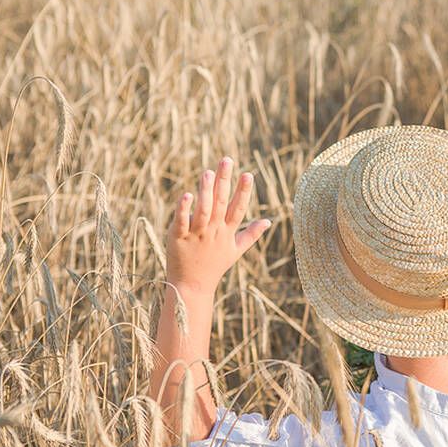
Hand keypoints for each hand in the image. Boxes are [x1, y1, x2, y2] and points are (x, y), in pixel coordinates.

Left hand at [166, 156, 270, 294]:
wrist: (193, 286)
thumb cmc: (214, 266)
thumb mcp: (236, 250)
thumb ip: (252, 234)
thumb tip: (268, 221)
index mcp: (227, 232)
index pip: (237, 208)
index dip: (243, 191)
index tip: (248, 173)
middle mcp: (213, 231)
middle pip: (220, 203)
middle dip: (224, 181)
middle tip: (226, 160)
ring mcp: (196, 234)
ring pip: (203, 210)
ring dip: (206, 191)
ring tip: (208, 172)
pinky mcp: (178, 237)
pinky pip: (182, 221)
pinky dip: (184, 209)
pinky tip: (187, 194)